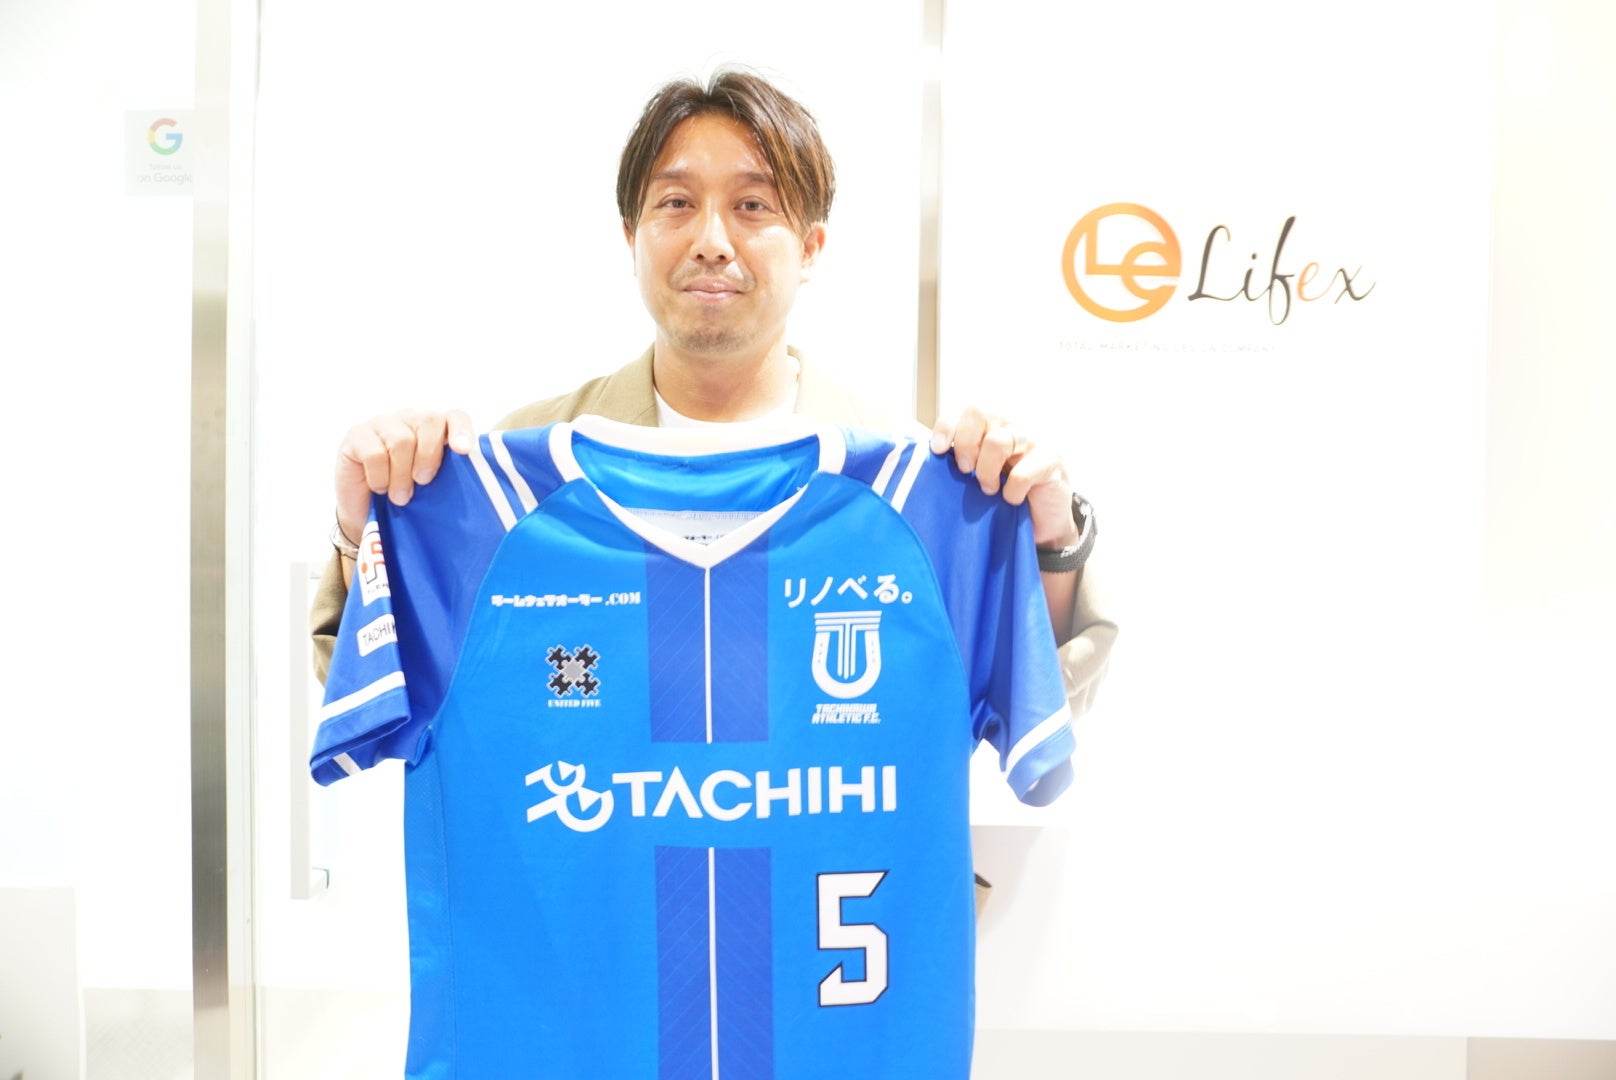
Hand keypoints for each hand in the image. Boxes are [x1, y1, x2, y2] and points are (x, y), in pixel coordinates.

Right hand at [335, 408, 474, 542]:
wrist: (366, 512)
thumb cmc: (406, 497)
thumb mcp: (433, 488)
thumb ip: (451, 475)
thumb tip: (473, 479)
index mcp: (434, 429)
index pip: (455, 417)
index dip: (462, 431)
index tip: (463, 451)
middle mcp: (409, 419)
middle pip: (429, 421)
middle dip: (429, 456)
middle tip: (423, 482)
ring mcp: (382, 424)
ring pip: (402, 440)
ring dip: (402, 475)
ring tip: (400, 496)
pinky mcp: (356, 435)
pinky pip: (375, 453)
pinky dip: (380, 477)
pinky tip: (379, 488)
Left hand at [930, 407, 1078, 549]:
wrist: (1044, 520)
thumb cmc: (1006, 492)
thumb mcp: (979, 472)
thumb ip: (961, 457)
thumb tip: (931, 455)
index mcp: (993, 423)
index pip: (966, 409)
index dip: (947, 426)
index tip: (938, 451)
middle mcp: (1012, 424)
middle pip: (979, 412)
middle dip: (965, 444)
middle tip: (965, 471)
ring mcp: (1034, 438)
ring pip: (998, 441)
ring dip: (986, 471)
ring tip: (989, 489)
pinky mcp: (1052, 458)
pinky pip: (1022, 473)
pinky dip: (1011, 491)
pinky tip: (1013, 499)